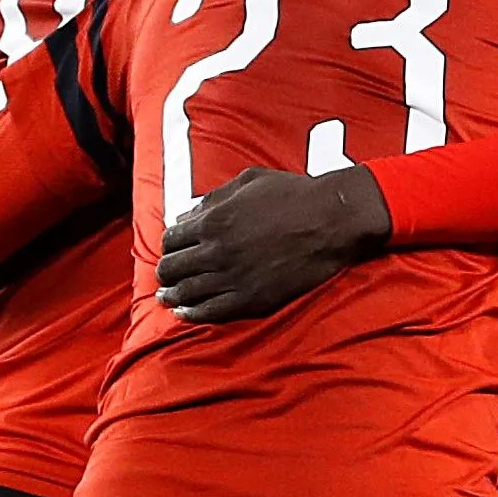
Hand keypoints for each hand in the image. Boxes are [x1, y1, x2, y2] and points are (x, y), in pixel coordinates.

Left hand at [156, 166, 391, 324]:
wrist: (331, 220)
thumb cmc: (294, 195)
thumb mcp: (249, 182)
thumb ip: (213, 198)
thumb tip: (185, 215)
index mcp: (213, 220)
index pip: (171, 239)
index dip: (168, 246)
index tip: (171, 250)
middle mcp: (217, 251)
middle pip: (173, 268)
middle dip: (166, 272)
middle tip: (165, 276)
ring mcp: (233, 277)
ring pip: (187, 292)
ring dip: (173, 296)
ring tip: (167, 298)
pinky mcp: (251, 299)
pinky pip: (212, 311)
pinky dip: (193, 313)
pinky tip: (185, 314)